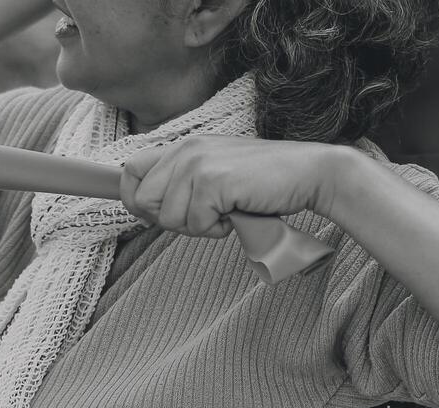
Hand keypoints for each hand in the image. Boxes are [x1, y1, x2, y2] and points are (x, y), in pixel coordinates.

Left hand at [120, 137, 342, 236]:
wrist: (308, 175)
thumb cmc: (261, 183)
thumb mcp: (214, 176)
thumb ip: (182, 184)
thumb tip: (142, 206)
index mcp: (183, 146)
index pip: (130, 170)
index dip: (133, 199)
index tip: (152, 214)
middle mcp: (186, 150)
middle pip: (142, 200)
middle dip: (168, 220)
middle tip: (202, 216)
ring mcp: (198, 164)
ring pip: (167, 218)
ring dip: (196, 227)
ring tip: (224, 212)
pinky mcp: (213, 181)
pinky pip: (195, 225)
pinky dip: (216, 230)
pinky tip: (237, 213)